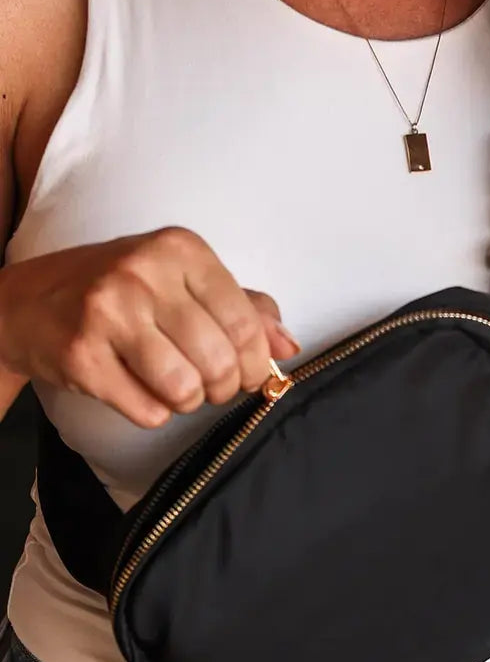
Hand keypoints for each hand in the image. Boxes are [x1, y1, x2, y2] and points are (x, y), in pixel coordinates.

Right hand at [0, 227, 300, 428]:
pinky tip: (137, 387)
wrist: (28, 303)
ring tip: (172, 383)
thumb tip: (289, 346)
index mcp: (180, 249)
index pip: (246, 323)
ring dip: (186, 401)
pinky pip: (147, 410)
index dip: (255, 363)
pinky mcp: (82, 355)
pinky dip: (151, 411)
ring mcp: (108, 313)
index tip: (245, 374)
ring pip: (185, 390)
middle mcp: (144, 273)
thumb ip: (244, 307)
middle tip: (208, 385)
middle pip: (219, 362)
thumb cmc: (121, 292)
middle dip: (221, 388)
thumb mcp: (183, 281)